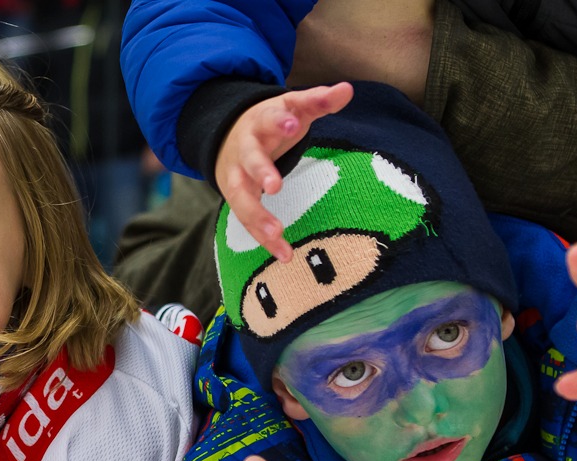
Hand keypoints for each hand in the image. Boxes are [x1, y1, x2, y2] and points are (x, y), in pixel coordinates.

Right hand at [214, 83, 353, 262]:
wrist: (228, 137)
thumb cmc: (271, 124)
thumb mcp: (293, 108)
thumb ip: (319, 101)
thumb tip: (348, 89)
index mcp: (262, 122)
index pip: (271, 117)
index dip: (280, 120)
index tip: (292, 122)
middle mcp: (246, 149)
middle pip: (250, 158)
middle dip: (261, 171)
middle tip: (274, 186)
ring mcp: (238, 176)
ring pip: (241, 197)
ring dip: (257, 216)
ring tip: (277, 233)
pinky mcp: (237, 199)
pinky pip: (247, 221)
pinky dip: (264, 239)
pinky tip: (284, 254)